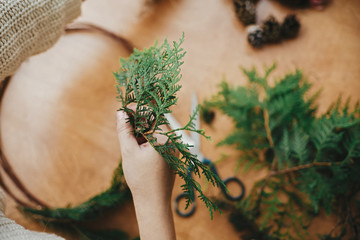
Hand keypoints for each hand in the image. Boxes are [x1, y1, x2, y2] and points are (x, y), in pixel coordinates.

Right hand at [116, 110, 175, 239]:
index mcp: (165, 138)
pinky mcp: (171, 155)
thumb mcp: (129, 151)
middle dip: (138, 120)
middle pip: (154, 122)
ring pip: (156, 132)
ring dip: (142, 131)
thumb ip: (124, 130)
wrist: (153, 202)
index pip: (151, 114)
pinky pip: (159, 141)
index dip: (137, 109)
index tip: (124, 108)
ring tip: (128, 137)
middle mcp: (173, 141)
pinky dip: (147, 140)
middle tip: (123, 121)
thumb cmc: (141, 178)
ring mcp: (173, 148)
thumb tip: (121, 113)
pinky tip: (136, 146)